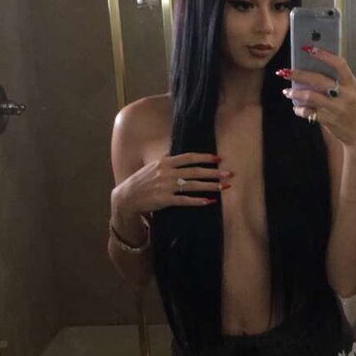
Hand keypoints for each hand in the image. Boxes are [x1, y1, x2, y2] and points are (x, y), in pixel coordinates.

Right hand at [112, 153, 232, 219]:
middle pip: (195, 171)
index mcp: (165, 162)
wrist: (127, 197)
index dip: (205, 158)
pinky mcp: (165, 199)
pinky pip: (184, 200)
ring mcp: (166, 186)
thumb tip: (176, 154)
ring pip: (193, 185)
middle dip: (214, 173)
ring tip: (224, 187)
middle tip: (229, 174)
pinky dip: (197, 201)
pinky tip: (209, 201)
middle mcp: (167, 172)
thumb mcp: (152, 166)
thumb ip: (166, 160)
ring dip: (210, 186)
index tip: (218, 159)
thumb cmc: (141, 182)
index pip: (189, 157)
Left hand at [278, 46, 355, 150]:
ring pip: (310, 97)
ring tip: (286, 92)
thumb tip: (311, 71)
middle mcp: (345, 95)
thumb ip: (337, 82)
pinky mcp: (329, 121)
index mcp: (352, 84)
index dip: (323, 55)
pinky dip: (300, 110)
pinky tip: (296, 108)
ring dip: (295, 93)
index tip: (308, 48)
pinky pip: (309, 112)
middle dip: (298, 75)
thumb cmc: (354, 110)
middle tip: (284, 71)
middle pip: (318, 80)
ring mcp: (337, 109)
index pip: (339, 64)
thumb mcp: (352, 93)